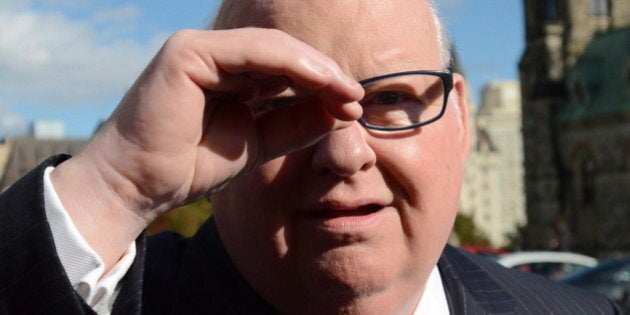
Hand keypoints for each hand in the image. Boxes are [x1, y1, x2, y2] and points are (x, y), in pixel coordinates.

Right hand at [51, 28, 362, 268]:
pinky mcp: (189, 51)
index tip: (353, 106)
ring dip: (315, 69)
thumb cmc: (191, 165)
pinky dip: (291, 64)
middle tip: (357, 97)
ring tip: (347, 91)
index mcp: (228, 74)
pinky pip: (252, 51)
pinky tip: (322, 81)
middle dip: (325, 75)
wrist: (140, 184)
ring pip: (273, 48)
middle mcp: (216, 55)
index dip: (322, 84)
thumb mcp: (258, 143)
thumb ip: (294, 124)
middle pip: (284, 55)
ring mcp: (201, 49)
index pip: (285, 69)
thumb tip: (338, 110)